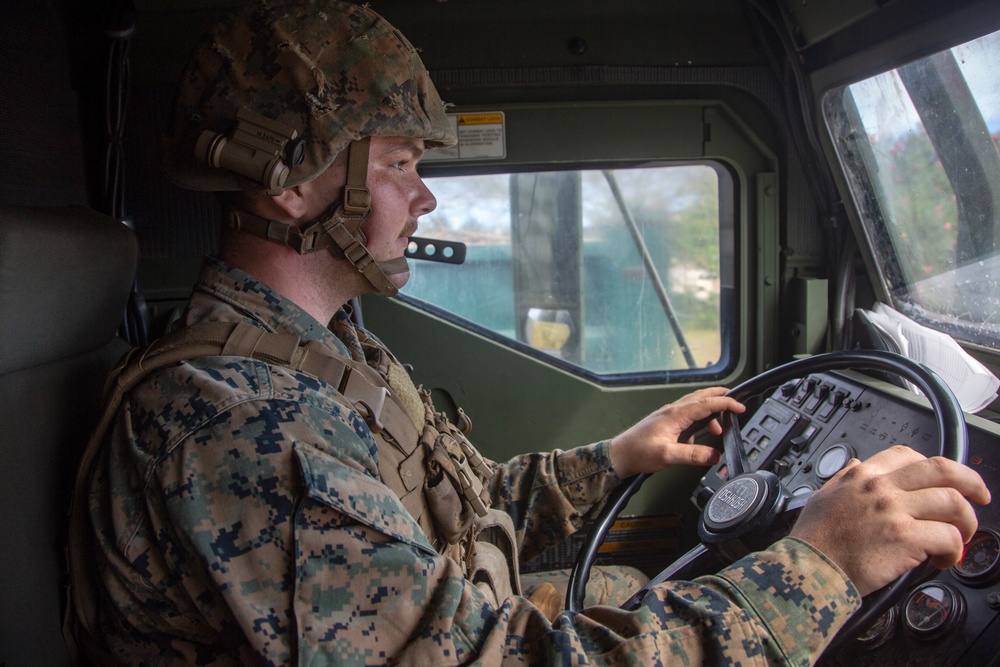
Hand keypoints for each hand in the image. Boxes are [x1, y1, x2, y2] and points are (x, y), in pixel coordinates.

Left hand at [609, 387, 745, 478]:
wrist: (620, 454)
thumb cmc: (639, 452)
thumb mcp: (668, 456)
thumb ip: (693, 455)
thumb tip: (715, 455)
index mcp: (676, 414)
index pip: (706, 403)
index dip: (725, 403)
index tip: (740, 407)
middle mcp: (673, 410)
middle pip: (701, 396)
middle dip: (720, 396)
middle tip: (736, 400)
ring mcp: (669, 415)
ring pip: (695, 406)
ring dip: (711, 412)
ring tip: (720, 428)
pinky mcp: (666, 422)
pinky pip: (688, 416)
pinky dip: (700, 421)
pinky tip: (699, 439)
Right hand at [790, 445, 990, 596]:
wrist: (808, 570)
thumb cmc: (814, 541)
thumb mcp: (823, 496)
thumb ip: (843, 478)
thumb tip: (855, 464)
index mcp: (861, 476)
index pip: (907, 455)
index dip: (932, 466)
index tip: (942, 481)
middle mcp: (880, 488)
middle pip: (941, 469)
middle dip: (970, 482)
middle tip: (979, 497)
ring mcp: (894, 511)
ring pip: (952, 502)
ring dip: (966, 522)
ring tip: (961, 537)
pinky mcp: (905, 538)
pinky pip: (948, 537)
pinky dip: (955, 550)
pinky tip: (944, 559)